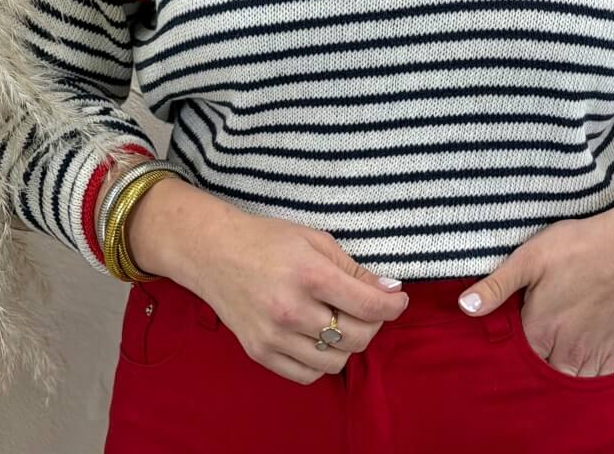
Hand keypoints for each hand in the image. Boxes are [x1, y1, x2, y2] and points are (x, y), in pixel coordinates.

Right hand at [187, 209, 410, 385]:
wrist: (214, 254)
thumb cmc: (268, 240)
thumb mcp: (315, 240)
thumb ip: (353, 269)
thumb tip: (389, 290)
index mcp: (310, 275)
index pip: (368, 305)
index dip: (393, 305)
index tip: (398, 299)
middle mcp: (292, 310)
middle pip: (356, 337)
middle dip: (375, 323)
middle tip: (370, 307)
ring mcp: (274, 336)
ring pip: (336, 360)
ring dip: (349, 343)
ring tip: (343, 321)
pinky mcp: (260, 353)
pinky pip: (308, 374)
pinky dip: (323, 361)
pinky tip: (320, 339)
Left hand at [455, 205, 613, 376]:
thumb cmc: (577, 248)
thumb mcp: (529, 257)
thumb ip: (497, 285)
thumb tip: (465, 306)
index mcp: (540, 332)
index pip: (513, 365)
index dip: (503, 362)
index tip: (496, 355)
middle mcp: (565, 351)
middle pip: (541, 382)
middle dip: (528, 380)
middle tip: (518, 365)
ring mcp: (591, 354)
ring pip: (568, 388)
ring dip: (555, 385)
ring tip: (543, 371)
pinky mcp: (611, 349)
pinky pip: (596, 382)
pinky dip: (584, 385)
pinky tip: (575, 374)